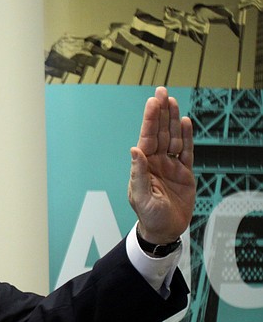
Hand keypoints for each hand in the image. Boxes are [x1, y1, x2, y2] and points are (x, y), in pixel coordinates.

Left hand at [128, 86, 194, 243]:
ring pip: (173, 138)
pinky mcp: (184, 173)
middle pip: (160, 132)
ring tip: (172, 101)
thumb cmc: (149, 216)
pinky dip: (187, 137)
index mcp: (143, 166)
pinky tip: (185, 122)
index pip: (147, 137)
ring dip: (173, 120)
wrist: (165, 230)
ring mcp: (170, 166)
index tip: (152, 102)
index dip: (150, 120)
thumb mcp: (141, 197)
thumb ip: (138, 174)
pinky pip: (186, 151)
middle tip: (162, 91)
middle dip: (161, 113)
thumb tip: (134, 150)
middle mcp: (156, 162)